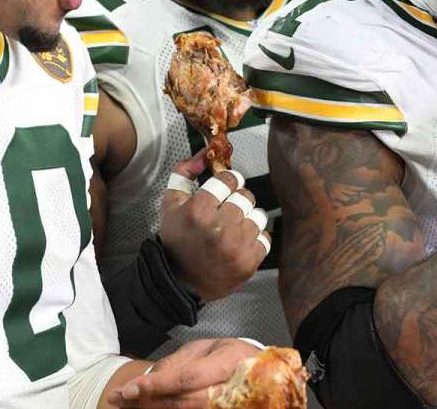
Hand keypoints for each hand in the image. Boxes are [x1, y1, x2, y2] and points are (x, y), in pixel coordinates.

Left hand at [107, 338, 261, 407]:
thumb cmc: (232, 357)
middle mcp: (229, 390)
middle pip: (182, 403)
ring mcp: (226, 407)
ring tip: (127, 406)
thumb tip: (150, 376)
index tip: (129, 389)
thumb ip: (181, 361)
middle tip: (118, 400)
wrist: (266, 376)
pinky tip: (148, 407)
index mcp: (227, 363)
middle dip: (147, 402)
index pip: (186, 378)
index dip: (156, 385)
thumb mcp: (209, 347)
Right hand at [161, 150, 271, 301]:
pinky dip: (255, 238)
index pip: (229, 179)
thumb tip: (204, 154)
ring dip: (247, 219)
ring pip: (258, 216)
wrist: (180, 282)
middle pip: (245, 197)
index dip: (228, 181)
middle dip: (237, 200)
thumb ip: (184, 173)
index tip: (226, 187)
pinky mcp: (249, 262)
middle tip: (227, 210)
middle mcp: (219, 227)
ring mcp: (236, 246)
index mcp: (198, 210)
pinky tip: (239, 242)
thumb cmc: (177, 241)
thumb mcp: (171, 204)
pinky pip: (265, 237)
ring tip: (233, 228)